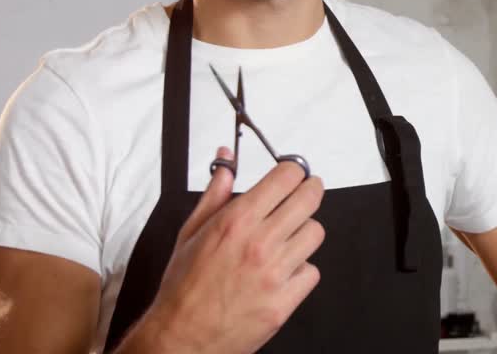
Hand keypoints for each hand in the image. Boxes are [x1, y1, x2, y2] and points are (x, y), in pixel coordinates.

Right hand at [130, 147, 324, 353]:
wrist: (182, 337)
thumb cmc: (184, 288)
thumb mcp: (191, 232)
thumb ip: (215, 193)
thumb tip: (226, 161)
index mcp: (236, 221)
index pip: (285, 177)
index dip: (294, 170)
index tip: (294, 172)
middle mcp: (259, 243)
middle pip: (309, 199)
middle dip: (310, 190)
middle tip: (305, 193)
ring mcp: (274, 273)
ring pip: (315, 233)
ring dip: (304, 232)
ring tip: (288, 238)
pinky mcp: (284, 302)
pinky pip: (312, 272)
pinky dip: (301, 270)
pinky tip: (283, 272)